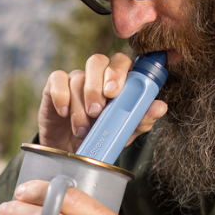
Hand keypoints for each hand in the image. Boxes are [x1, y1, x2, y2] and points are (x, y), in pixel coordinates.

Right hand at [39, 52, 167, 152]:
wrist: (72, 153)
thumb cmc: (101, 137)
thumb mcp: (123, 133)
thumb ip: (141, 120)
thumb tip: (160, 107)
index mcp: (117, 81)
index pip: (121, 62)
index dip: (118, 72)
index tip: (114, 93)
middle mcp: (96, 75)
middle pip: (97, 60)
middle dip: (96, 85)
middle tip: (97, 110)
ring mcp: (75, 79)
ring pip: (77, 78)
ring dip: (80, 106)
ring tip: (82, 129)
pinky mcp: (54, 86)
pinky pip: (57, 80)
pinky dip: (61, 97)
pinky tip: (64, 114)